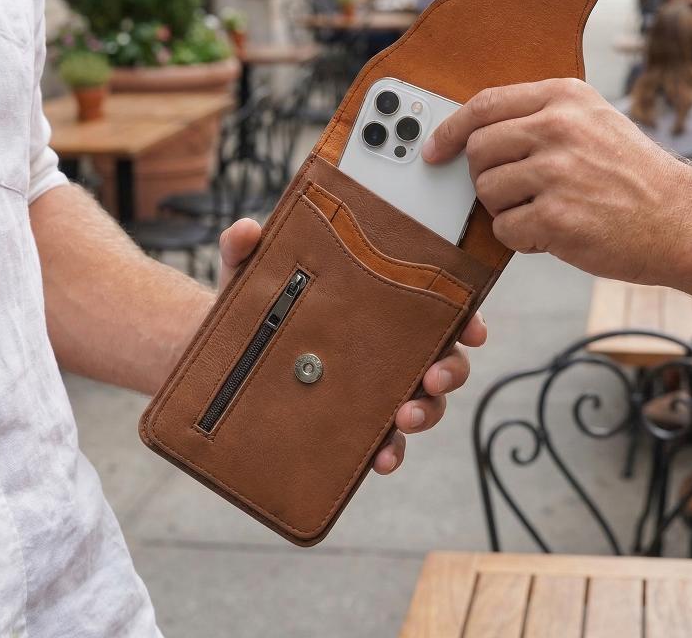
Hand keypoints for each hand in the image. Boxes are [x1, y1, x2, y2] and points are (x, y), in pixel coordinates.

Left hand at [216, 218, 487, 474]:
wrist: (219, 357)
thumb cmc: (249, 307)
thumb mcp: (247, 275)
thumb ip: (243, 248)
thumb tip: (244, 229)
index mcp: (379, 308)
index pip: (436, 309)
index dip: (465, 317)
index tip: (473, 329)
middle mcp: (387, 349)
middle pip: (442, 358)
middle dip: (450, 369)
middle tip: (434, 376)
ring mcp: (373, 389)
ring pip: (424, 403)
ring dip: (427, 413)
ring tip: (405, 418)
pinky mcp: (353, 426)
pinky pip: (387, 444)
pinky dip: (393, 453)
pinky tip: (381, 461)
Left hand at [422, 78, 691, 284]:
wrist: (682, 220)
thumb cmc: (630, 176)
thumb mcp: (592, 123)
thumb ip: (537, 120)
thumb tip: (470, 135)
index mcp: (564, 97)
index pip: (484, 104)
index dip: (450, 130)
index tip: (433, 150)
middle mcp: (559, 127)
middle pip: (477, 151)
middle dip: (487, 177)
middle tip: (519, 190)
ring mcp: (557, 172)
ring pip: (486, 191)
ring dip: (506, 209)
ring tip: (545, 210)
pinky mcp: (556, 217)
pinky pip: (503, 229)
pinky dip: (521, 238)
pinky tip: (554, 232)